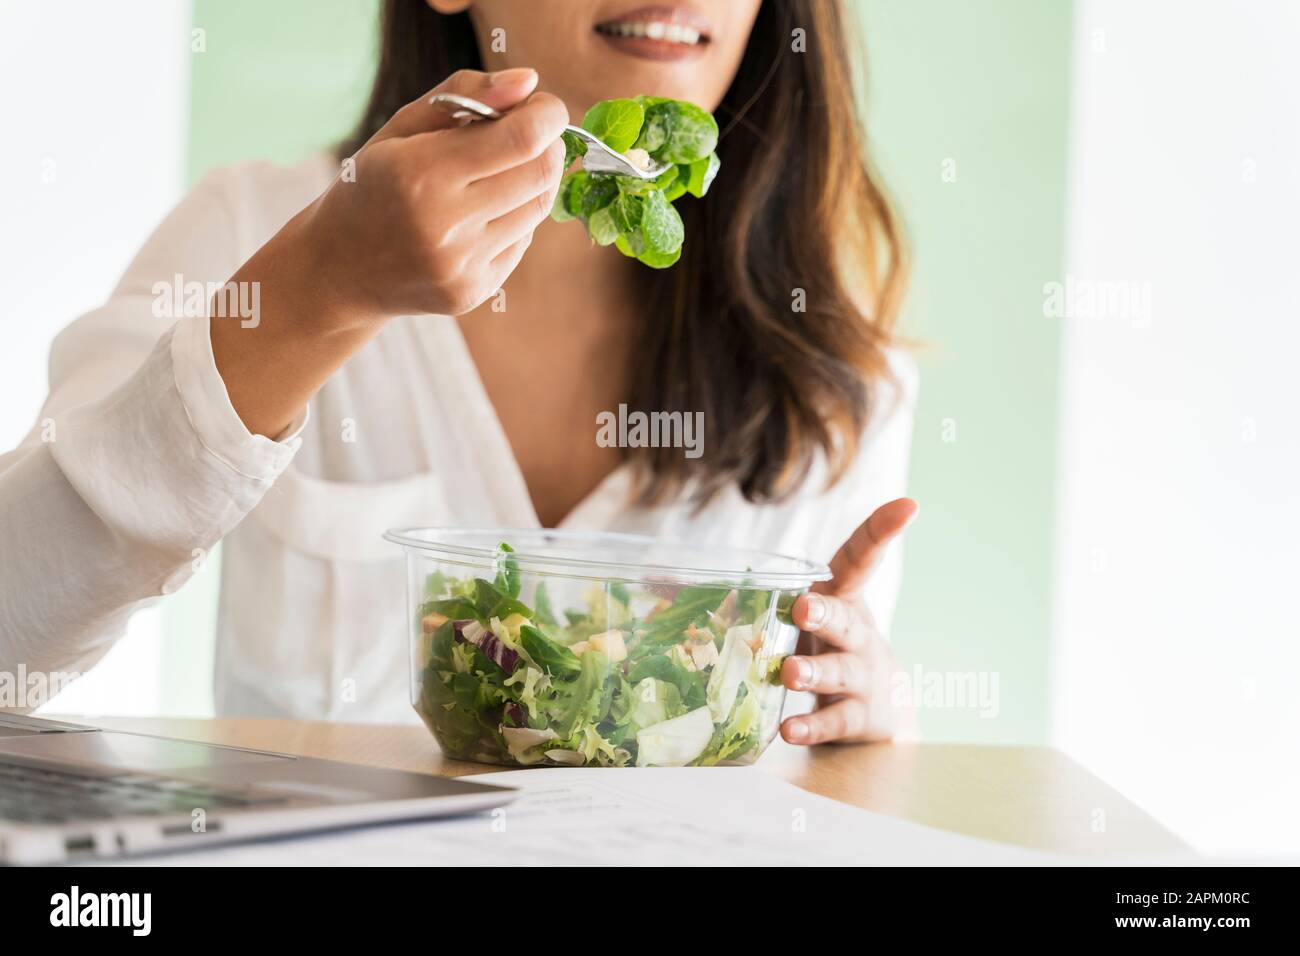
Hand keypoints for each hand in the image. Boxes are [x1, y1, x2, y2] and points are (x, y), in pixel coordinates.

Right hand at [303, 67, 568, 326]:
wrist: (339, 271)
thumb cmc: (373, 185)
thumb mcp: (401, 127)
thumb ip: (465, 94)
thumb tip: (528, 82)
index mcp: (420, 172)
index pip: (520, 139)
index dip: (547, 115)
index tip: (545, 106)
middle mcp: (444, 224)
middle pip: (540, 173)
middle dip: (548, 145)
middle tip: (532, 134)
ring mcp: (461, 265)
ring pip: (537, 209)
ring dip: (534, 181)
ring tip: (502, 171)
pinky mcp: (473, 291)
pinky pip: (522, 241)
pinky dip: (515, 218)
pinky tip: (483, 213)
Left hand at [779, 497, 918, 745]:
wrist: (881, 712)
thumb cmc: (830, 650)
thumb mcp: (815, 617)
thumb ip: (772, 599)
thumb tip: (687, 584)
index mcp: (845, 600)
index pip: (861, 560)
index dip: (881, 532)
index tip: (908, 505)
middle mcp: (858, 635)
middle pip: (846, 620)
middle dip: (825, 613)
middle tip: (804, 608)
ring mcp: (863, 677)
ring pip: (840, 672)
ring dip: (814, 672)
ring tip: (790, 674)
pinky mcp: (860, 718)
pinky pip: (835, 722)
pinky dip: (813, 727)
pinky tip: (790, 730)